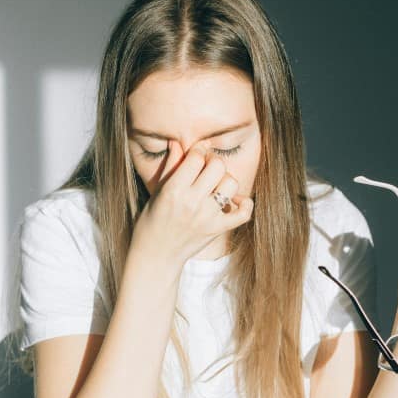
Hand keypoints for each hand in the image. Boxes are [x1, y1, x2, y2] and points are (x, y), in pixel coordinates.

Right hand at [130, 141, 253, 277]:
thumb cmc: (152, 220)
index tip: (196, 156)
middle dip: (213, 163)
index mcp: (174, 190)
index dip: (198, 152)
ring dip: (226, 181)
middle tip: (207, 169)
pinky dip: (245, 204)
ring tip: (216, 186)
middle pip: (218, 166)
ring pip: (231, 184)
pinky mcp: (218, 229)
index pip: (196, 157)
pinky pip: (243, 213)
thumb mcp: (158, 191)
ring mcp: (208, 217)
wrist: (156, 255)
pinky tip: (234, 200)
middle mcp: (192, 202)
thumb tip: (177, 142)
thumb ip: (170, 166)